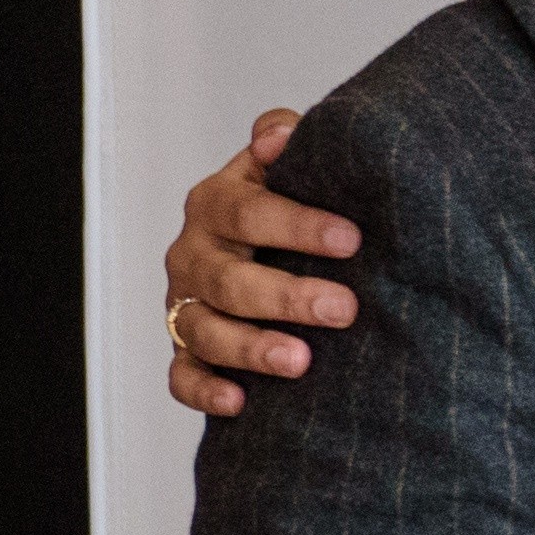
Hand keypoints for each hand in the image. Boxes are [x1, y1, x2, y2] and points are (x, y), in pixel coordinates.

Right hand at [167, 111, 358, 415]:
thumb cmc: (291, 202)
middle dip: (287, 296)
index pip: (247, 211)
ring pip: (205, 331)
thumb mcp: (289, 166)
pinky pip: (182, 376)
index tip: (352, 239)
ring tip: (302, 361)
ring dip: (251, 348)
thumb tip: (281, 131)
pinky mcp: (187, 350)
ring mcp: (185, 305)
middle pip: (229, 280)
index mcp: (216, 203)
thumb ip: (286, 140)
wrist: (265, 245)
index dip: (297, 224)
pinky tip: (239, 403)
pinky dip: (205, 391)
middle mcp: (194, 254)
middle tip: (345, 308)